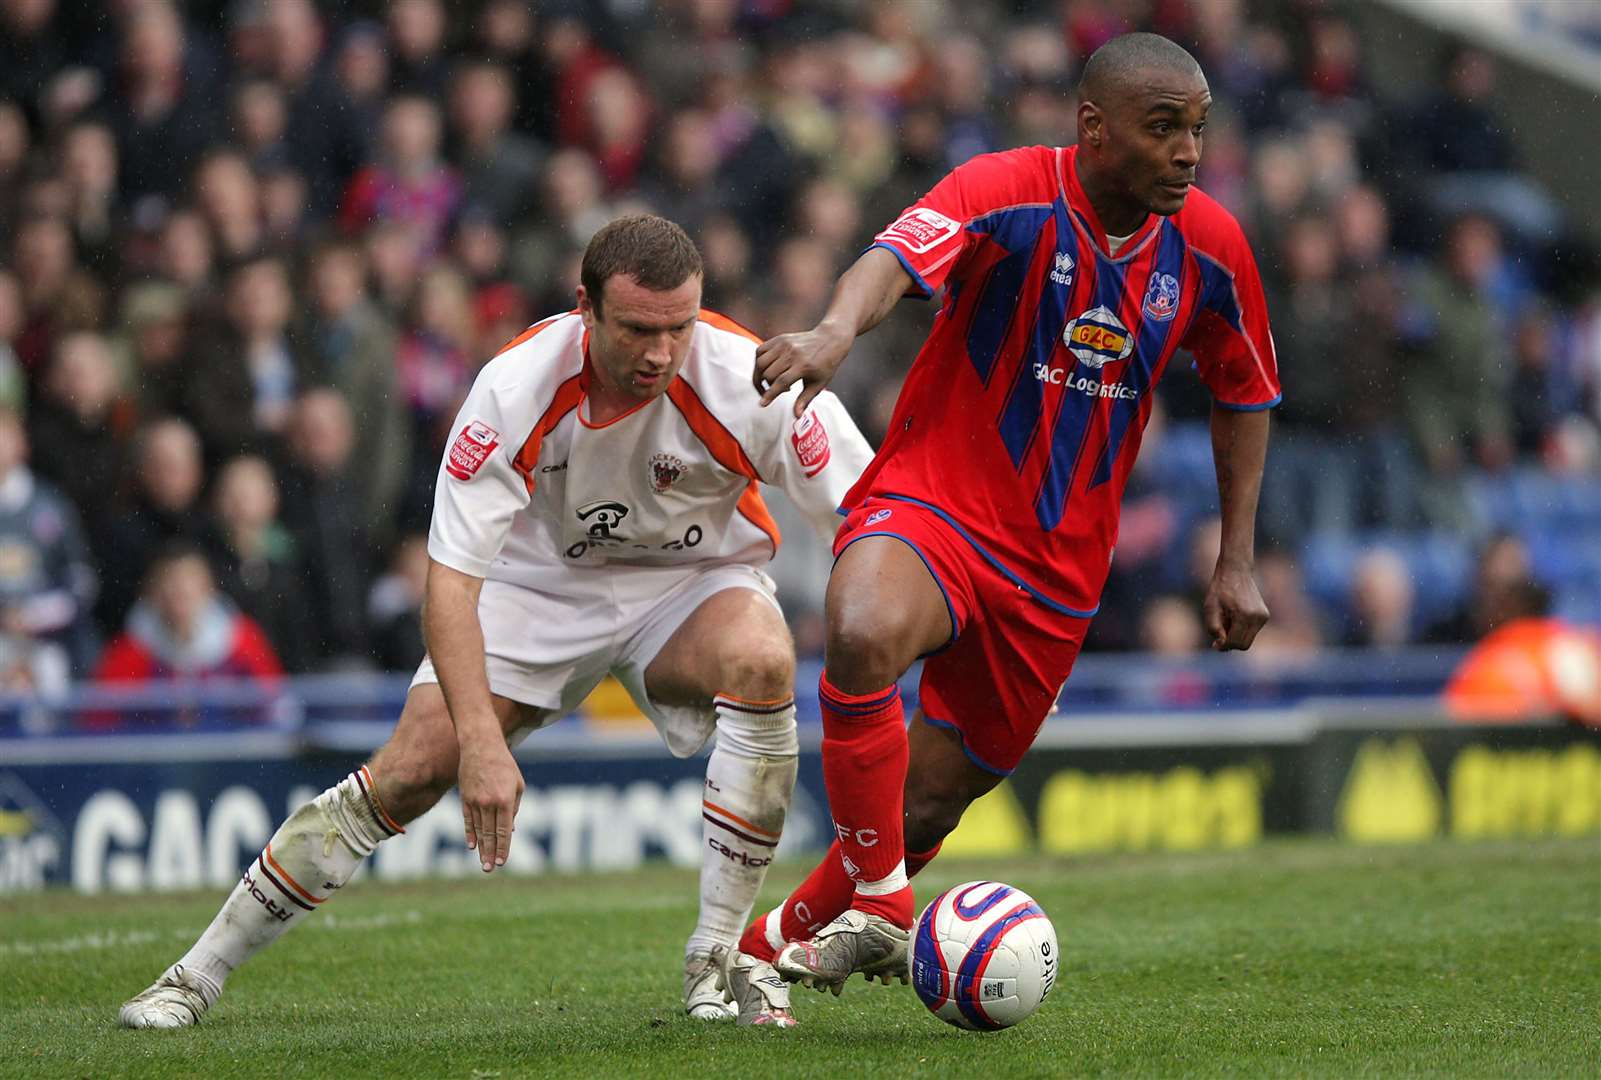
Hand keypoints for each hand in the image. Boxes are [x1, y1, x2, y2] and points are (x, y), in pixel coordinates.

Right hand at [457, 738, 523, 872]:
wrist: (480, 746)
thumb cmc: (505, 765)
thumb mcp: (518, 784)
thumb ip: (515, 808)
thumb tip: (512, 829)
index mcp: (505, 799)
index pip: (504, 830)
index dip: (503, 847)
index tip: (503, 862)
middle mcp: (489, 802)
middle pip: (489, 834)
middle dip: (490, 854)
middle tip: (489, 870)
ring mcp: (474, 801)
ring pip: (478, 830)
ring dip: (481, 848)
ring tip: (483, 863)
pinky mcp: (465, 798)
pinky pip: (467, 820)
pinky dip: (470, 834)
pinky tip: (472, 846)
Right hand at [753, 323, 852, 415]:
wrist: (830, 339)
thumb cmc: (826, 363)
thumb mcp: (819, 384)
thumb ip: (805, 400)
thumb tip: (796, 416)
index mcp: (804, 366)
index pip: (781, 382)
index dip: (770, 394)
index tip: (762, 404)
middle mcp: (792, 354)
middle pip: (768, 373)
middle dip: (767, 386)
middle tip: (778, 389)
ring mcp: (784, 344)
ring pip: (760, 362)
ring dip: (760, 375)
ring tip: (771, 380)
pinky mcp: (779, 339)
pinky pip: (760, 351)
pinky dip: (759, 362)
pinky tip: (767, 368)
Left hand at [1202, 561, 1268, 651]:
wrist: (1236, 571)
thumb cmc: (1220, 590)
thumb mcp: (1210, 608)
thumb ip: (1213, 628)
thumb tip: (1222, 644)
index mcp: (1244, 615)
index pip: (1235, 643)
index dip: (1223, 646)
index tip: (1214, 644)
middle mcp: (1257, 617)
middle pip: (1244, 645)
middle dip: (1230, 643)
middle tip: (1218, 636)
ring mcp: (1263, 617)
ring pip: (1248, 640)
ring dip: (1236, 636)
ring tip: (1226, 621)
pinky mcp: (1265, 616)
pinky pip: (1252, 632)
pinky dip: (1242, 630)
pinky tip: (1234, 617)